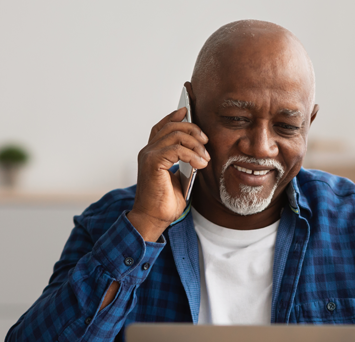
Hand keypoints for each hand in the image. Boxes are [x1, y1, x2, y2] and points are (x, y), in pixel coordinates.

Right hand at [128, 106, 209, 241]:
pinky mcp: (153, 162)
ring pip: (175, 135)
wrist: (154, 218)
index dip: (174, 117)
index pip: (162, 127)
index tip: (187, 111)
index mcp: (152, 153)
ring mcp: (149, 155)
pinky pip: (176, 149)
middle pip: (171, 127)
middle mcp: (148, 151)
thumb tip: (199, 153)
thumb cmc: (165, 202)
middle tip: (206, 141)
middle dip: (192, 130)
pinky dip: (192, 155)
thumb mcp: (179, 178)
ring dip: (195, 144)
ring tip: (205, 158)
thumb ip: (184, 163)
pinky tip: (201, 164)